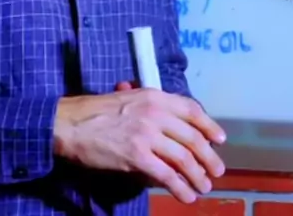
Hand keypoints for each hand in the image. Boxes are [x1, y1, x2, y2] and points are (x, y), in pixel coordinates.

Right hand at [53, 88, 225, 204]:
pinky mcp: (136, 156)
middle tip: (216, 171)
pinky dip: (180, 188)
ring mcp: (146, 135)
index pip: (191, 109)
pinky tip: (186, 196)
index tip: (219, 139)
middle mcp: (155, 113)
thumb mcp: (129, 98)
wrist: (72, 124)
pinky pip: (166, 175)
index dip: (209, 125)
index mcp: (154, 96)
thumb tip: (174, 125)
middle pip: (192, 137)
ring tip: (203, 186)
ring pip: (183, 158)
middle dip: (208, 157)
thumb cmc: (98, 111)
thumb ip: (152, 107)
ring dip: (198, 175)